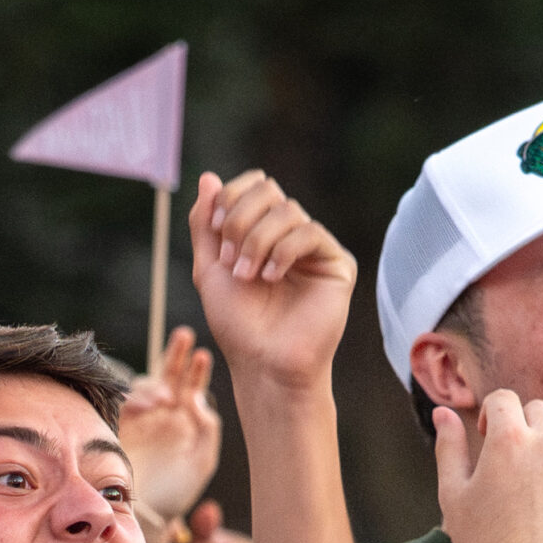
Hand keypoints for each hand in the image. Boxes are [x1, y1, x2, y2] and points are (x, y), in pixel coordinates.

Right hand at [118, 325, 221, 523]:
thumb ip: (207, 429)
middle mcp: (160, 416)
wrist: (146, 519)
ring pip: (144, 387)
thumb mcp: (202, 461)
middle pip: (167, 376)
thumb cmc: (177, 494)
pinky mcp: (118, 429)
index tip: (202, 357)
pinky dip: (137, 399)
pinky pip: (124, 404)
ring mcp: (138, 421)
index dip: (196, 368)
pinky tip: (152, 407)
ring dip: (156, 384)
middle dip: (175, 354)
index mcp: (183, 421)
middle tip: (184, 336)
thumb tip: (199, 399)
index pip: (190, 385)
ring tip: (167, 399)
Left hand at [190, 169, 355, 392]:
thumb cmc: (237, 326)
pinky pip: (310, 233)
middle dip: (241, 221)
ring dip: (258, 242)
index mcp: (263, 233)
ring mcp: (315, 249)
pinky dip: (283, 251)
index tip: (216, 234)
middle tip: (231, 260)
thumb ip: (205, 225)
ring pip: (288, 211)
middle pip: (269, 191)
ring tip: (249, 277)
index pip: (254, 186)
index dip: (232, 198)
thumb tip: (208, 178)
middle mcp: (290, 235)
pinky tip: (272, 278)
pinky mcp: (337, 264)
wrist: (263, 364)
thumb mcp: (209, 271)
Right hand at [435, 389, 542, 542]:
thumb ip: (448, 447)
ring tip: (533, 494)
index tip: (487, 436)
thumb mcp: (452, 493)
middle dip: (524, 427)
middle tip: (511, 463)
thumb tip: (442, 413)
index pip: (504, 399)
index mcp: (508, 439)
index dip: (492, 414)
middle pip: (540, 411)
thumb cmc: (477, 542)